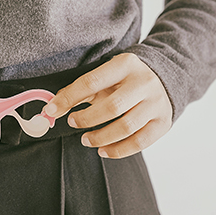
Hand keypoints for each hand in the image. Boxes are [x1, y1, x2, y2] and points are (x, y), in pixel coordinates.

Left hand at [43, 53, 172, 158]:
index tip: (51, 111)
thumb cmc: (124, 79)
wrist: (164, 78)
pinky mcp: (163, 122)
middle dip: (86, 119)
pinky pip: (140, 142)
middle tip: (72, 123)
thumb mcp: (104, 76)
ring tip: (86, 140)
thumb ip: (79, 90)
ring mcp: (157, 103)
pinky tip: (103, 150)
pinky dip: (118, 150)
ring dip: (101, 138)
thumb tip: (52, 108)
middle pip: (111, 107)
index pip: (91, 82)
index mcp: (125, 64)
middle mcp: (144, 82)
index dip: (68, 99)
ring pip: (126, 127)